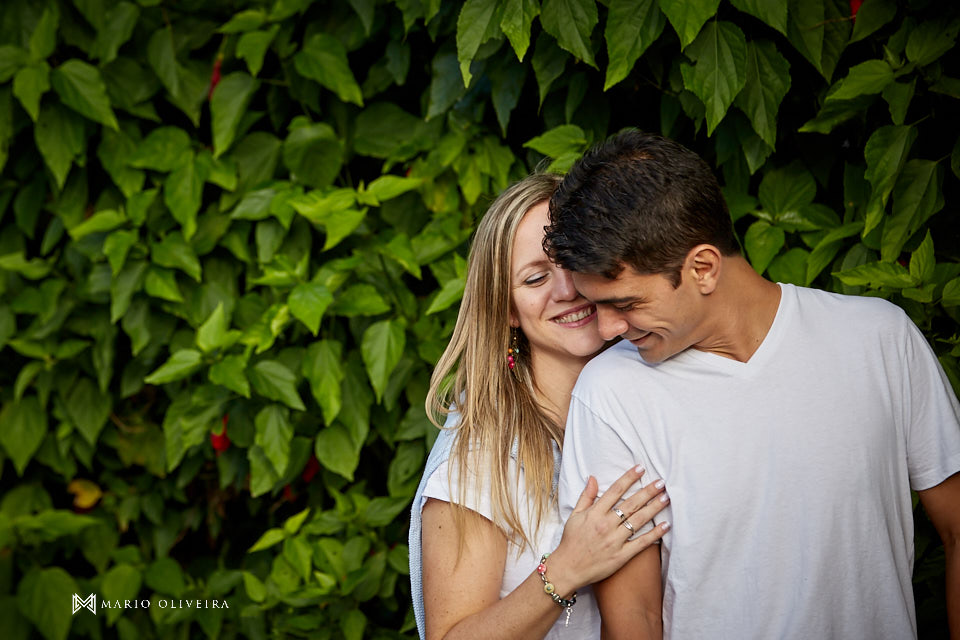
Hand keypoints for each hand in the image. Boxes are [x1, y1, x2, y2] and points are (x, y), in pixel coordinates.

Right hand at [543, 467, 668, 595]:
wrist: (568, 568)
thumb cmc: (571, 541)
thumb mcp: (574, 515)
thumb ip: (586, 497)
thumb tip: (592, 478)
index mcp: (594, 513)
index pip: (615, 490)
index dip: (629, 478)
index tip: (641, 469)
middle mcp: (606, 525)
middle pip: (631, 504)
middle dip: (648, 491)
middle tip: (661, 482)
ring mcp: (614, 541)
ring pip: (639, 520)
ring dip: (654, 508)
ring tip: (666, 498)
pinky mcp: (621, 556)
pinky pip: (641, 543)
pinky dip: (654, 534)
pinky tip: (665, 525)